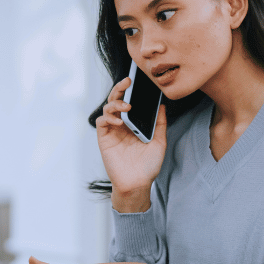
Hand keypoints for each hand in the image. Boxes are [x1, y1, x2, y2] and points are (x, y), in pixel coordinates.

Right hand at [96, 77, 167, 211]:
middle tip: (127, 82)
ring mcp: (112, 131)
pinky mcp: (104, 139)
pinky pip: (102, 122)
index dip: (130, 91)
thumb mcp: (159, 142)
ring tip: (126, 106)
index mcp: (133, 123)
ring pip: (107, 108)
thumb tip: (162, 105)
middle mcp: (121, 124)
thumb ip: (159, 123)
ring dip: (115, 104)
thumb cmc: (148, 165)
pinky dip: (108, 117)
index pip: (129, 101)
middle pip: (116, 100)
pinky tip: (118, 121)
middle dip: (120, 89)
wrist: (138, 183)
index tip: (136, 80)